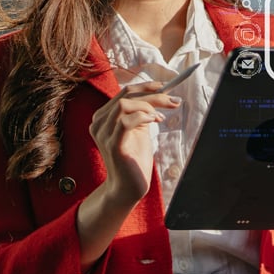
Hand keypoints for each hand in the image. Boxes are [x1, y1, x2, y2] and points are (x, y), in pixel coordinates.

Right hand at [88, 80, 179, 205]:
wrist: (128, 186)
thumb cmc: (134, 158)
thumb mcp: (139, 129)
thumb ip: (142, 112)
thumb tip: (161, 94)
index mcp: (103, 117)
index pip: (124, 92)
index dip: (146, 86)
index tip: (165, 87)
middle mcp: (99, 122)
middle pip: (126, 95)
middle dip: (153, 94)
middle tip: (174, 100)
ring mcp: (103, 134)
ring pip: (124, 105)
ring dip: (147, 106)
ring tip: (159, 118)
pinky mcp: (112, 145)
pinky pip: (125, 122)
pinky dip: (142, 117)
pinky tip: (154, 121)